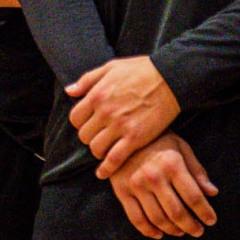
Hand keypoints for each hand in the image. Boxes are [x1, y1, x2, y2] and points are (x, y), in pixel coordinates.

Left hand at [68, 55, 180, 176]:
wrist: (171, 79)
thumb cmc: (142, 70)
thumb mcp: (111, 67)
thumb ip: (88, 80)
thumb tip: (69, 91)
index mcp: (97, 95)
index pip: (75, 118)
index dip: (81, 122)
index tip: (90, 123)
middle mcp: (105, 112)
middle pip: (84, 135)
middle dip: (90, 136)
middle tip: (100, 135)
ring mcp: (120, 126)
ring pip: (96, 149)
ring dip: (98, 151)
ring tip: (106, 148)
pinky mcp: (135, 138)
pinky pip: (114, 159)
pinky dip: (106, 169)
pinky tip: (103, 173)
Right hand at [109, 133, 217, 238]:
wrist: (124, 132)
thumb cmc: (159, 140)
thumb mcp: (182, 148)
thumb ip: (197, 171)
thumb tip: (213, 192)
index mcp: (172, 164)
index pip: (193, 197)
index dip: (205, 212)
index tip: (211, 221)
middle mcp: (154, 176)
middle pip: (176, 212)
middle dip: (191, 226)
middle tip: (198, 231)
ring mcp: (136, 185)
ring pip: (157, 218)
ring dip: (172, 230)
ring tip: (181, 232)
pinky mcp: (122, 191)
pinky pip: (136, 218)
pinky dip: (148, 231)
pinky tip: (159, 234)